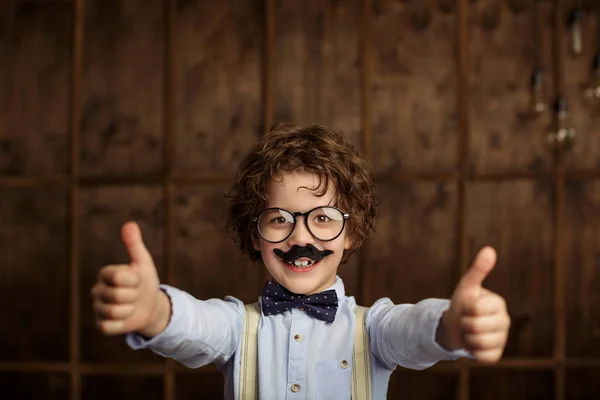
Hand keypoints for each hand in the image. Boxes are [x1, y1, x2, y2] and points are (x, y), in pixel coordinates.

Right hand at [91, 221, 169, 336]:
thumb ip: (134, 245)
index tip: (136, 280)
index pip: (117, 276)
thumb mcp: (143, 262)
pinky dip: (123, 323)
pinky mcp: (102, 325)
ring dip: (130, 310)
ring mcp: (98, 308)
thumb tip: (130, 224)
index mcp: (105, 274)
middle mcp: (97, 290)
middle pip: (117, 295)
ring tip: (132, 305)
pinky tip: (126, 317)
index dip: (133, 280)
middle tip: (135, 294)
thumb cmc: (145, 281)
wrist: (151, 305)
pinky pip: (110, 326)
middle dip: (134, 296)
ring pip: (114, 311)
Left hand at [437, 246, 510, 362]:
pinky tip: (473, 344)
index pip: (475, 308)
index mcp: (498, 303)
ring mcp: (502, 339)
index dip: (464, 308)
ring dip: (467, 338)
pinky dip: (472, 352)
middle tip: (466, 320)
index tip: (467, 307)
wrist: (454, 327)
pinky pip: (482, 356)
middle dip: (464, 323)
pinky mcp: (496, 355)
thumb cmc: (461, 305)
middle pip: (475, 326)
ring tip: (469, 332)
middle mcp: (504, 321)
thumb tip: (489, 249)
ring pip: (478, 342)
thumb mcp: (467, 287)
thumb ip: (478, 270)